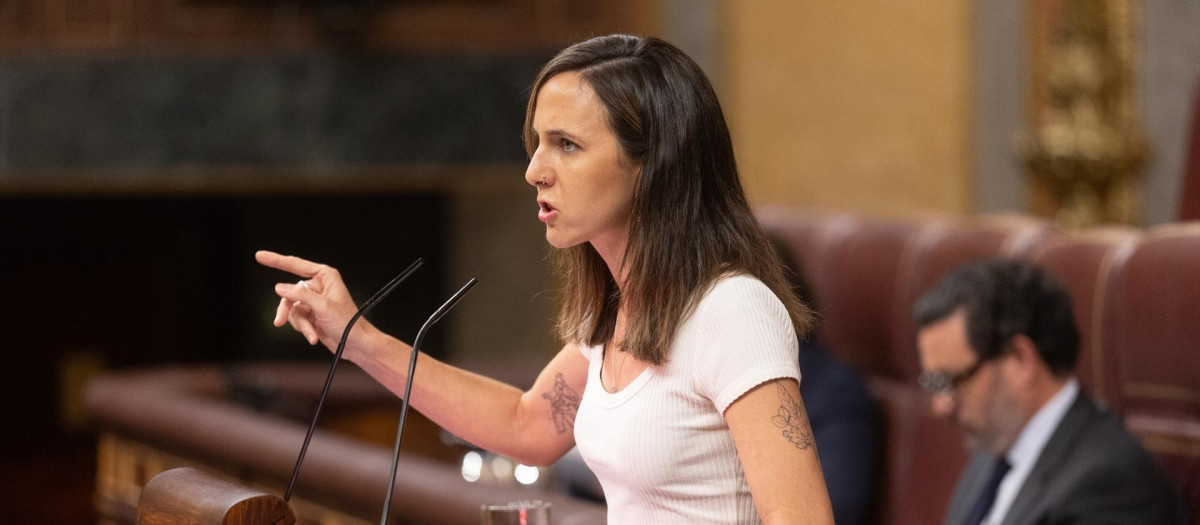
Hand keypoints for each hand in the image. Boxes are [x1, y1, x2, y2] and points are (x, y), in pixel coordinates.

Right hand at [255, 250, 370, 354]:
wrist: (355, 344)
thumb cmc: (347, 322)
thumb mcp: (322, 306)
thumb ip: (300, 295)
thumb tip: (279, 287)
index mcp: (325, 276)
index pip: (296, 265)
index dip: (276, 260)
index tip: (259, 256)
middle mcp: (318, 286)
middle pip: (290, 293)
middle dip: (287, 310)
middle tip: (279, 321)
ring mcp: (314, 301)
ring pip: (292, 308)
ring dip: (300, 323)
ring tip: (311, 333)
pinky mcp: (312, 314)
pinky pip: (298, 319)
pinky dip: (304, 329)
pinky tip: (314, 337)